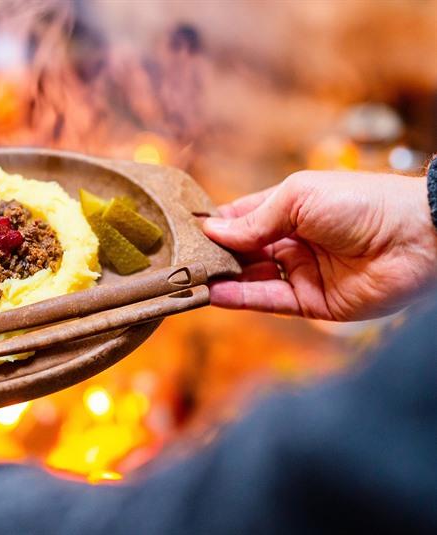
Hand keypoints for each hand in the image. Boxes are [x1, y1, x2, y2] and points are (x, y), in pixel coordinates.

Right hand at [203, 170, 436, 320]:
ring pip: (250, 278)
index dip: (215, 225)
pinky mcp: (310, 302)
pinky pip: (268, 301)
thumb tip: (213, 232)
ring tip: (189, 279)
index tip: (183, 231)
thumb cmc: (361, 202)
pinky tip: (215, 294)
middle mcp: (291, 241)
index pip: (242, 219)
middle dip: (213, 255)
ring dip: (221, 279)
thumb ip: (255, 220)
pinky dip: (240, 298)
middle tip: (179, 261)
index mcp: (289, 209)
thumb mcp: (299, 198)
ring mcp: (300, 272)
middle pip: (242, 251)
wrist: (417, 237)